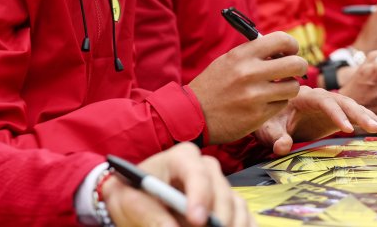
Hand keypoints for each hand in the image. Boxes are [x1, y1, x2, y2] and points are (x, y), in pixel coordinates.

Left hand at [105, 143, 254, 226]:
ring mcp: (219, 185)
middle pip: (221, 190)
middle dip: (218, 216)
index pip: (197, 172)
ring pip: (236, 204)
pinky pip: (244, 216)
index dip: (200, 195)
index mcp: (181, 157)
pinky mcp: (227, 204)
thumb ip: (151, 215)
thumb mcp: (132, 202)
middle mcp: (205, 167)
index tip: (196, 220)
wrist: (137, 201)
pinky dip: (242, 226)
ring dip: (232, 224)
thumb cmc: (134, 195)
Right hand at [189, 31, 307, 143]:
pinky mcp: (258, 116)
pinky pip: (281, 105)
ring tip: (277, 89)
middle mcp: (250, 72)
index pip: (281, 39)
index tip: (290, 52)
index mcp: (242, 54)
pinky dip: (277, 103)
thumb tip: (281, 49)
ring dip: (289, 88)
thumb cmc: (212, 86)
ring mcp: (255, 95)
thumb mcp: (228, 61)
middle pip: (295, 63)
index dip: (291, 45)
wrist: (192, 114)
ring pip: (293, 87)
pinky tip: (265, 103)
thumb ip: (252, 54)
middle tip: (292, 71)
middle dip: (299, 67)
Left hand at [254, 86, 376, 155]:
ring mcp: (329, 107)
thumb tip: (282, 147)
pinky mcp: (335, 117)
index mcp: (303, 96)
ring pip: (352, 108)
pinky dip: (368, 121)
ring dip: (369, 117)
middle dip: (359, 114)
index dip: (336, 113)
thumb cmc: (267, 119)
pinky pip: (354, 117)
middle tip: (375, 128)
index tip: (347, 128)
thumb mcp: (266, 129)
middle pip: (343, 102)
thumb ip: (275, 137)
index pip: (323, 101)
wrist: (270, 117)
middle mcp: (320, 98)